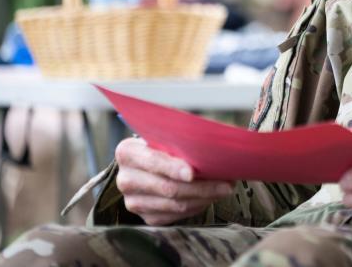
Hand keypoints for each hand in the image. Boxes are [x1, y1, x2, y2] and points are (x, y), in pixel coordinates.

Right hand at [114, 137, 233, 225]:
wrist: (151, 163)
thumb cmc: (165, 144)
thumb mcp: (170, 134)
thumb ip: (185, 135)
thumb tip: (216, 140)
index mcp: (127, 152)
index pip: (153, 161)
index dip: (173, 168)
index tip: (192, 172)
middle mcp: (125, 179)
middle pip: (167, 187)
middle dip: (201, 186)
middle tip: (226, 183)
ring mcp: (133, 201)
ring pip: (174, 204)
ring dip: (204, 197)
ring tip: (225, 189)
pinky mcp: (145, 217)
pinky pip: (175, 215)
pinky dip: (197, 206)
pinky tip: (210, 197)